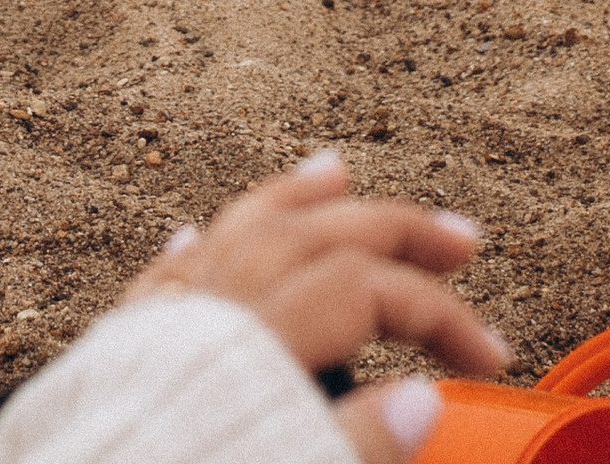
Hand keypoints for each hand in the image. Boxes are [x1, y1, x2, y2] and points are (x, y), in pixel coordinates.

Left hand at [123, 153, 504, 460]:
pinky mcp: (120, 348)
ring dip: (295, 200)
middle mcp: (209, 313)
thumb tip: (421, 401)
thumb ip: (356, 443)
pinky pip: (167, 271)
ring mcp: (162, 321)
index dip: (438, 315)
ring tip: (337, 171)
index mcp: (255, 347)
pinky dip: (201, 243)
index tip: (488, 356)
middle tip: (458, 235)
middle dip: (393, 229)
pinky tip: (203, 231)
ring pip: (236, 232)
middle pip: (314, 238)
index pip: (366, 293)